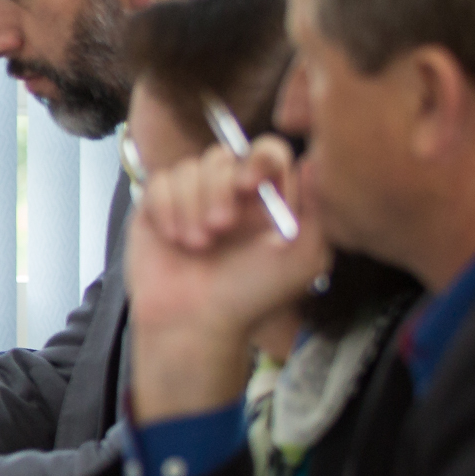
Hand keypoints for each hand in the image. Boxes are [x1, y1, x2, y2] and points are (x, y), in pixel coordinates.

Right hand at [125, 136, 326, 422]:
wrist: (195, 323)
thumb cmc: (252, 295)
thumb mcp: (304, 257)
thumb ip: (318, 209)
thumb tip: (315, 162)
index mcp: (267, 200)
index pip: (267, 152)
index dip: (259, 158)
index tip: (250, 185)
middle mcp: (229, 194)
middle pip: (223, 155)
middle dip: (218, 190)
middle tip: (220, 229)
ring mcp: (191, 198)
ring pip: (188, 168)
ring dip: (191, 207)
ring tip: (196, 246)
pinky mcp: (156, 206)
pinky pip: (159, 183)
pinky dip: (165, 210)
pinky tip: (173, 239)